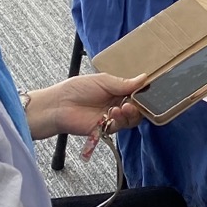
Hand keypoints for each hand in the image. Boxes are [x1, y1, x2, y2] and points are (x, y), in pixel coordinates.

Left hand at [27, 73, 145, 139]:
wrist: (59, 105)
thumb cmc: (77, 89)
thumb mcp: (103, 81)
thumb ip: (123, 83)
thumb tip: (144, 78)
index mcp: (117, 90)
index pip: (136, 92)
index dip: (143, 92)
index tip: (147, 90)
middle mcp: (117, 104)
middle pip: (137, 107)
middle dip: (140, 104)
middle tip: (135, 101)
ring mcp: (112, 117)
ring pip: (132, 118)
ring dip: (131, 113)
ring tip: (124, 107)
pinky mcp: (106, 128)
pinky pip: (120, 126)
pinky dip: (121, 120)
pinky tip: (115, 112)